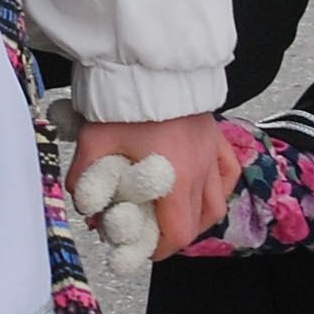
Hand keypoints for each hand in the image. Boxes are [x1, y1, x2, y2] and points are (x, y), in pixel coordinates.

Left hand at [68, 113, 242, 261]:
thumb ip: (85, 179)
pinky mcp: (216, 136)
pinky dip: (218, 188)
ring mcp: (212, 152)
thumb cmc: (125, 100)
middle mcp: (200, 169)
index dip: (161, 249)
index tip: (144, 250)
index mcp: (174, 177)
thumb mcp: (94, 142)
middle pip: (199, 222)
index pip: (178, 232)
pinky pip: (228, 172)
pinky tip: (204, 190)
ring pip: (217, 202)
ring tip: (176, 218)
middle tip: (151, 234)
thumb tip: (85, 205)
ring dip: (198, 218)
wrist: (149, 63)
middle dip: (174, 235)